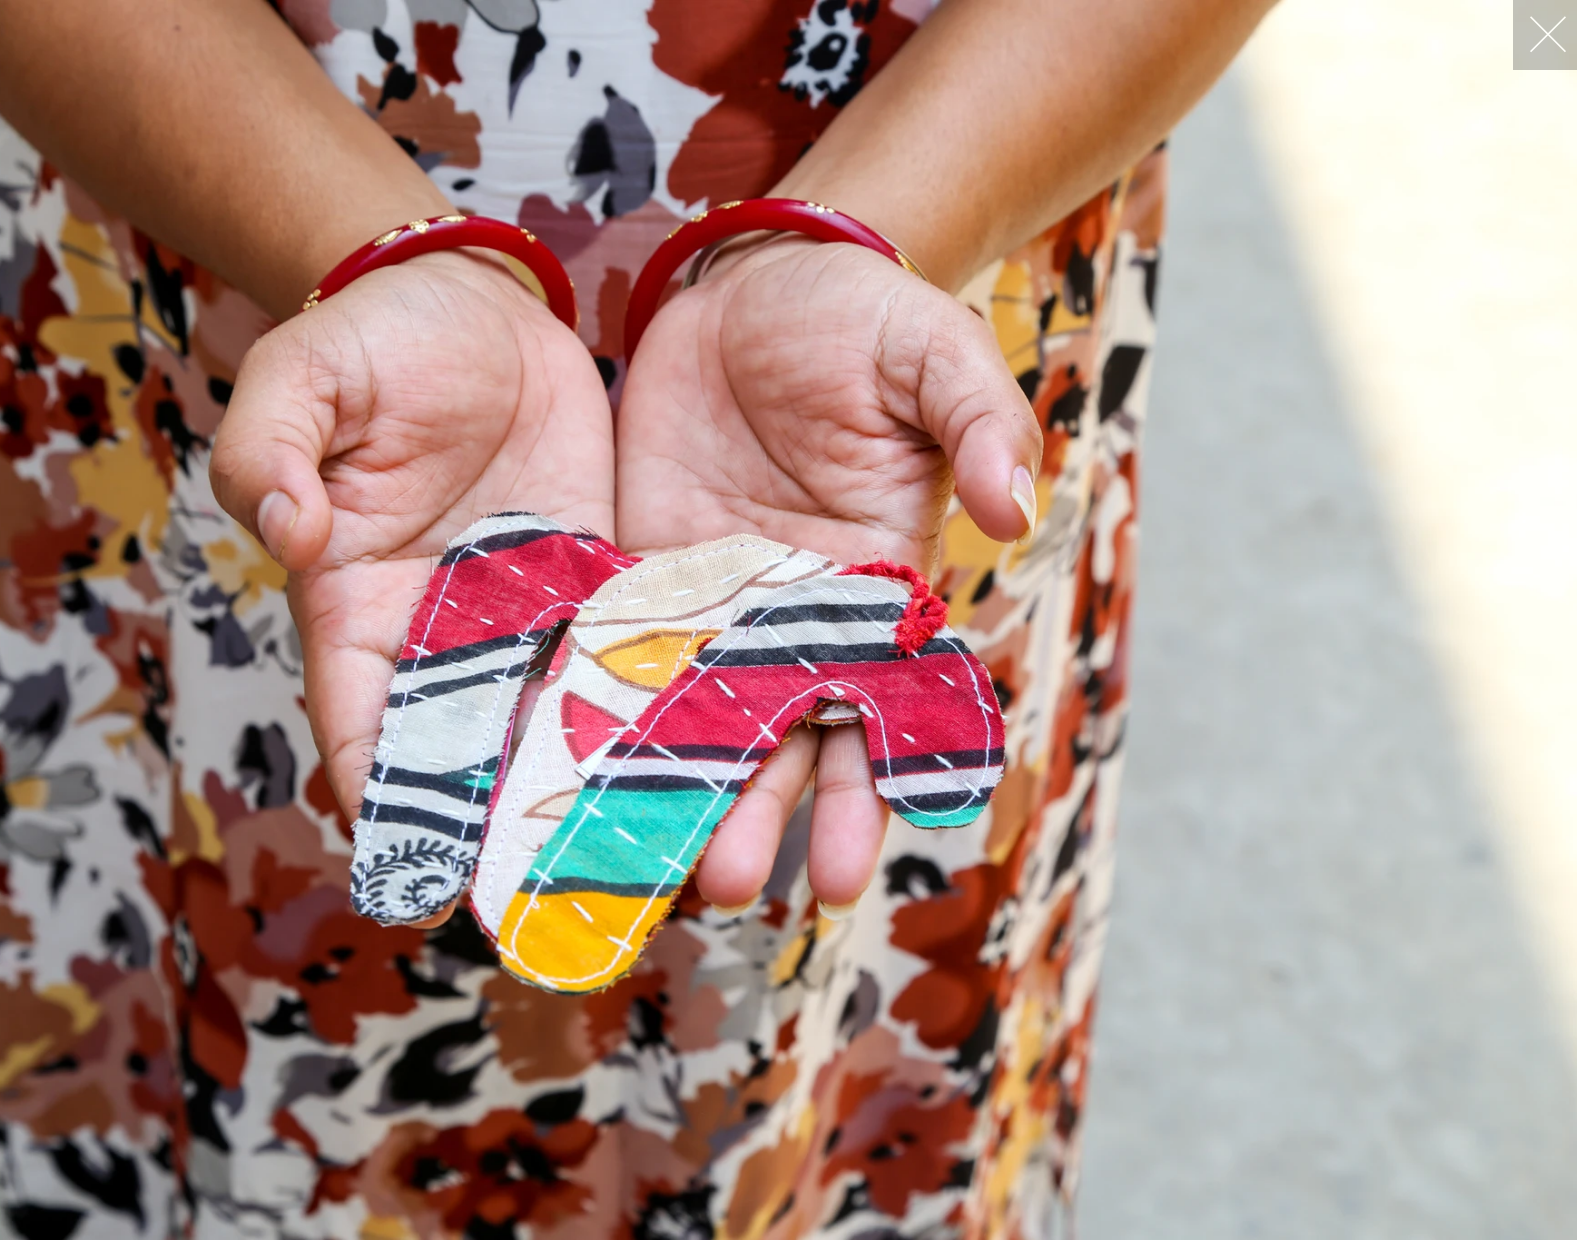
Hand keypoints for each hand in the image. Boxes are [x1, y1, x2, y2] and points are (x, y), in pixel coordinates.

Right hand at [212, 251, 614, 923]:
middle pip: (476, 756)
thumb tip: (283, 529)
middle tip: (566, 920)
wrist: (473, 299)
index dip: (391, 802)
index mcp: (357, 609)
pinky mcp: (602, 585)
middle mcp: (445, 637)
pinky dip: (664, 715)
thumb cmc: (371, 341)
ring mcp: (529, 617)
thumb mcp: (304, 378)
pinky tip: (714, 768)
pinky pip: (634, 661)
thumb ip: (273, 449)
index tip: (426, 882)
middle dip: (513, 836)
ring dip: (602, 796)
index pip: (363, 726)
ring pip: (565, 729)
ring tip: (658, 873)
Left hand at [614, 236, 1038, 915]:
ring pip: (687, 720)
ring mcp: (704, 607)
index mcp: (872, 589)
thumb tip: (1018, 508)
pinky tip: (558, 777)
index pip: (877, 708)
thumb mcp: (930, 350)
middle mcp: (788, 621)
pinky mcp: (631, 578)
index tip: (854, 872)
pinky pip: (610, 658)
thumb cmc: (856, 318)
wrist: (749, 281)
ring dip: (668, 791)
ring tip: (639, 868)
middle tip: (729, 888)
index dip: (869, 788)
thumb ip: (979, 422)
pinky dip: (589, 717)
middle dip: (756, 815)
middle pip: (775, 739)